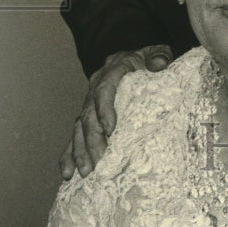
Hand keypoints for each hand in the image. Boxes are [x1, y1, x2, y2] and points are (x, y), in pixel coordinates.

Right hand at [59, 45, 172, 179]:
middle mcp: (96, 86)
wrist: (140, 57)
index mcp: (113, 70)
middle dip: (93, 140)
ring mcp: (90, 102)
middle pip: (89, 114)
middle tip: (100, 161)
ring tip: (86, 172)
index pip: (104, 89)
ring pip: (79, 127)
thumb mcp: (158, 53)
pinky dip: (70, 154)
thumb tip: (159, 64)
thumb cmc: (151, 59)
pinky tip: (68, 173)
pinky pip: (75, 135)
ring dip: (81, 151)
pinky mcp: (88, 116)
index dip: (104, 110)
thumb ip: (158, 57)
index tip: (111, 130)